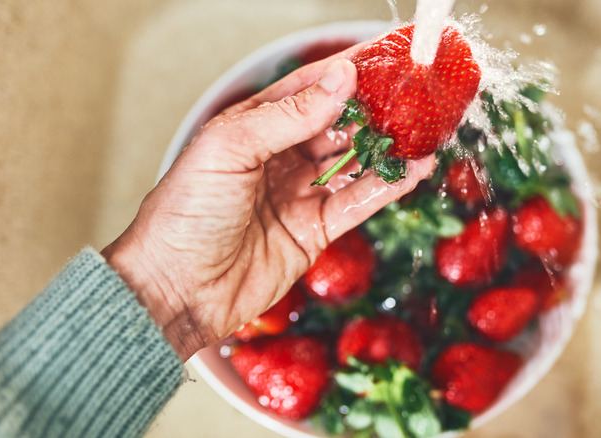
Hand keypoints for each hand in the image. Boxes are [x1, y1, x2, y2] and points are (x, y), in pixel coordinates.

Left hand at [102, 54, 435, 360]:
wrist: (175, 289)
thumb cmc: (186, 214)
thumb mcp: (231, 149)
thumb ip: (289, 115)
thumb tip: (340, 80)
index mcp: (253, 127)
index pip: (308, 88)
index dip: (344, 71)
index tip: (382, 56)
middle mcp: (279, 156)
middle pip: (337, 124)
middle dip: (373, 108)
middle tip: (413, 93)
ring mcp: (299, 193)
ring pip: (353, 162)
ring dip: (386, 146)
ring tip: (424, 128)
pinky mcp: (314, 231)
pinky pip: (358, 202)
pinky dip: (388, 186)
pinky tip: (415, 169)